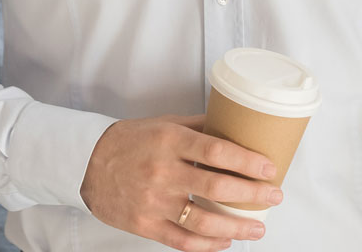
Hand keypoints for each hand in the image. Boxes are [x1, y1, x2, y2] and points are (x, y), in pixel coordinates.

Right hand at [79, 114, 281, 250]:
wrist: (86, 163)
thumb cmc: (131, 140)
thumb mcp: (166, 123)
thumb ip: (201, 128)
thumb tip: (239, 128)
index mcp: (170, 142)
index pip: (217, 152)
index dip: (248, 162)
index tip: (270, 168)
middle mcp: (162, 173)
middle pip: (216, 188)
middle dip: (252, 195)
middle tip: (275, 196)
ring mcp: (153, 202)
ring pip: (202, 222)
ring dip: (236, 228)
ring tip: (258, 228)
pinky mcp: (145, 225)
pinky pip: (182, 241)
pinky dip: (208, 246)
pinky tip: (226, 241)